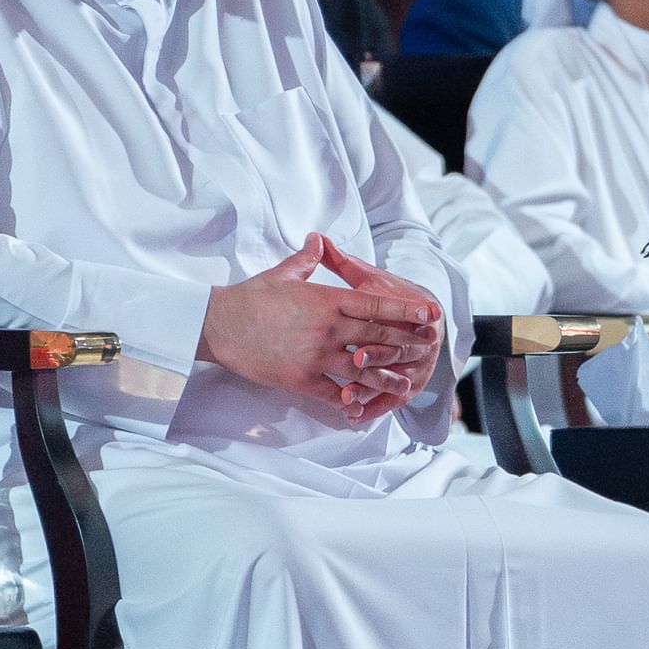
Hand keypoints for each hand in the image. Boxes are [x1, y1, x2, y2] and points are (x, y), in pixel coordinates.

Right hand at [200, 234, 447, 423]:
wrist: (220, 325)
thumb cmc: (250, 297)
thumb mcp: (283, 273)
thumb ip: (309, 260)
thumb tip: (318, 241)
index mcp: (327, 300)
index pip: (376, 305)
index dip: (405, 310)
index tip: (427, 313)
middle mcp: (328, 328)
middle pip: (378, 338)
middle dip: (406, 343)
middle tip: (428, 347)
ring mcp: (316, 356)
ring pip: (362, 370)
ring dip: (386, 378)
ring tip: (405, 383)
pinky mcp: (301, 379)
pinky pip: (333, 394)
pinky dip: (350, 401)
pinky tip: (363, 407)